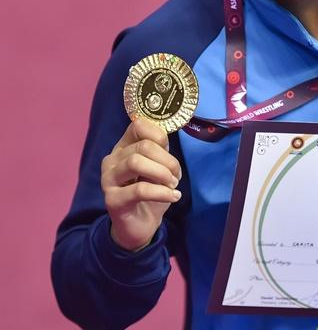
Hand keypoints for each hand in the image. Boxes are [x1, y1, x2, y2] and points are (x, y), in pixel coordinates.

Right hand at [101, 116, 181, 251]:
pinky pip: (140, 189)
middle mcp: (112, 160)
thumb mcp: (159, 166)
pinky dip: (162, 192)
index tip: (169, 150)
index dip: (159, 134)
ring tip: (173, 185)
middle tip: (176, 175)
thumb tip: (166, 134)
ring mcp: (109, 179)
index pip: (138, 125)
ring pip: (136, 163)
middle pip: (143, 146)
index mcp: (124, 147)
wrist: (140, 224)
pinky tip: (173, 196)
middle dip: (167, 160)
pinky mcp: (112, 200)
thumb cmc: (151, 191)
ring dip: (163, 173)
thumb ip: (160, 150)